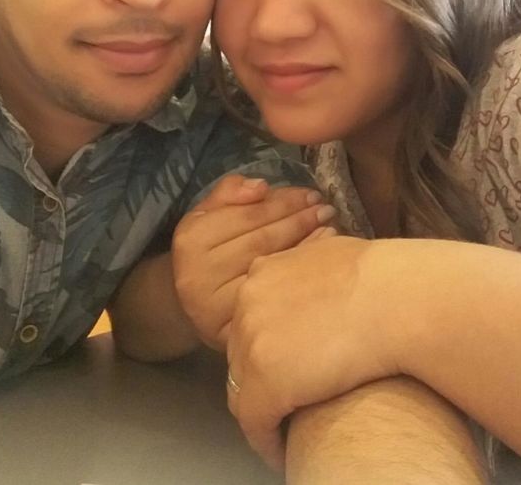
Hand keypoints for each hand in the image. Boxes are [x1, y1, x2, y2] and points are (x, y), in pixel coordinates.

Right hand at [172, 174, 335, 349]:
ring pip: (271, 267)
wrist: (196, 305)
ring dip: (306, 243)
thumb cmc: (209, 251)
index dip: (282, 201)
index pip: (247, 215)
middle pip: (261, 240)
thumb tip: (261, 187)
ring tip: (329, 226)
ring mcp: (217, 308)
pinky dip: (302, 273)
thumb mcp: (208, 215)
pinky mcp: (234, 332)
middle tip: (325, 208)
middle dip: (298, 219)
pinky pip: (276, 296)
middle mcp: (199, 275)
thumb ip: (230, 193)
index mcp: (191, 240)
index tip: (310, 193)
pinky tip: (322, 258)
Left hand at [226, 236, 397, 469]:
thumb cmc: (381, 278)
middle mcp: (248, 304)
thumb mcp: (327, 252)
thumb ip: (303, 269)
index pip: (250, 320)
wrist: (398, 300)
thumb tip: (312, 282)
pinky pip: (255, 423)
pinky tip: (283, 451)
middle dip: (260, 377)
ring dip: (262, 410)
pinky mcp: (265, 385)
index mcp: (262, 273)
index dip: (267, 345)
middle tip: (285, 398)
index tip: (284, 363)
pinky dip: (267, 441)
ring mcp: (252, 343)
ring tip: (283, 427)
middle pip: (242, 353)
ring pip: (243, 390)